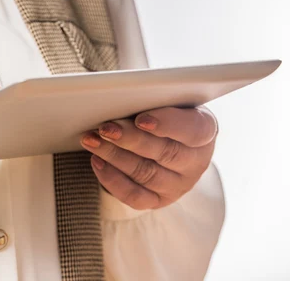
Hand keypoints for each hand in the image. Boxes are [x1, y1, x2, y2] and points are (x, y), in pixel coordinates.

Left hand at [80, 106, 217, 209]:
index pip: (195, 129)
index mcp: (204, 129)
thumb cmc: (159, 110)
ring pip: (146, 174)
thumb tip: (119, 96)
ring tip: (92, 140)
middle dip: (131, 139)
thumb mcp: (162, 99)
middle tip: (105, 128)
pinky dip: (112, 179)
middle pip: (165, 152)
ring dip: (114, 156)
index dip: (169, 124)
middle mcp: (197, 161)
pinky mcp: (159, 200)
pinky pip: (135, 196)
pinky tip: (96, 161)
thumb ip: (150, 97)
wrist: (158, 136)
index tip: (142, 119)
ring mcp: (179, 184)